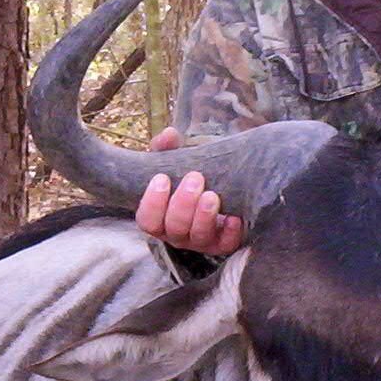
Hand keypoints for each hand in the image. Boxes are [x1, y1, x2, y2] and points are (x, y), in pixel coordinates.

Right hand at [134, 128, 246, 254]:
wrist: (214, 188)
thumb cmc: (185, 177)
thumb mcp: (172, 162)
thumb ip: (166, 148)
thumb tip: (169, 135)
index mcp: (159, 218)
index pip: (147, 220)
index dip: (153, 202)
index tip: (162, 178)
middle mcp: (176, 234)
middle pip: (174, 228)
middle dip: (183, 204)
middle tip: (195, 178)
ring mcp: (199, 241)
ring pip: (198, 237)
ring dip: (204, 216)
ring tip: (212, 195)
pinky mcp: (222, 244)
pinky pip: (225, 245)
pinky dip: (230, 232)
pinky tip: (234, 216)